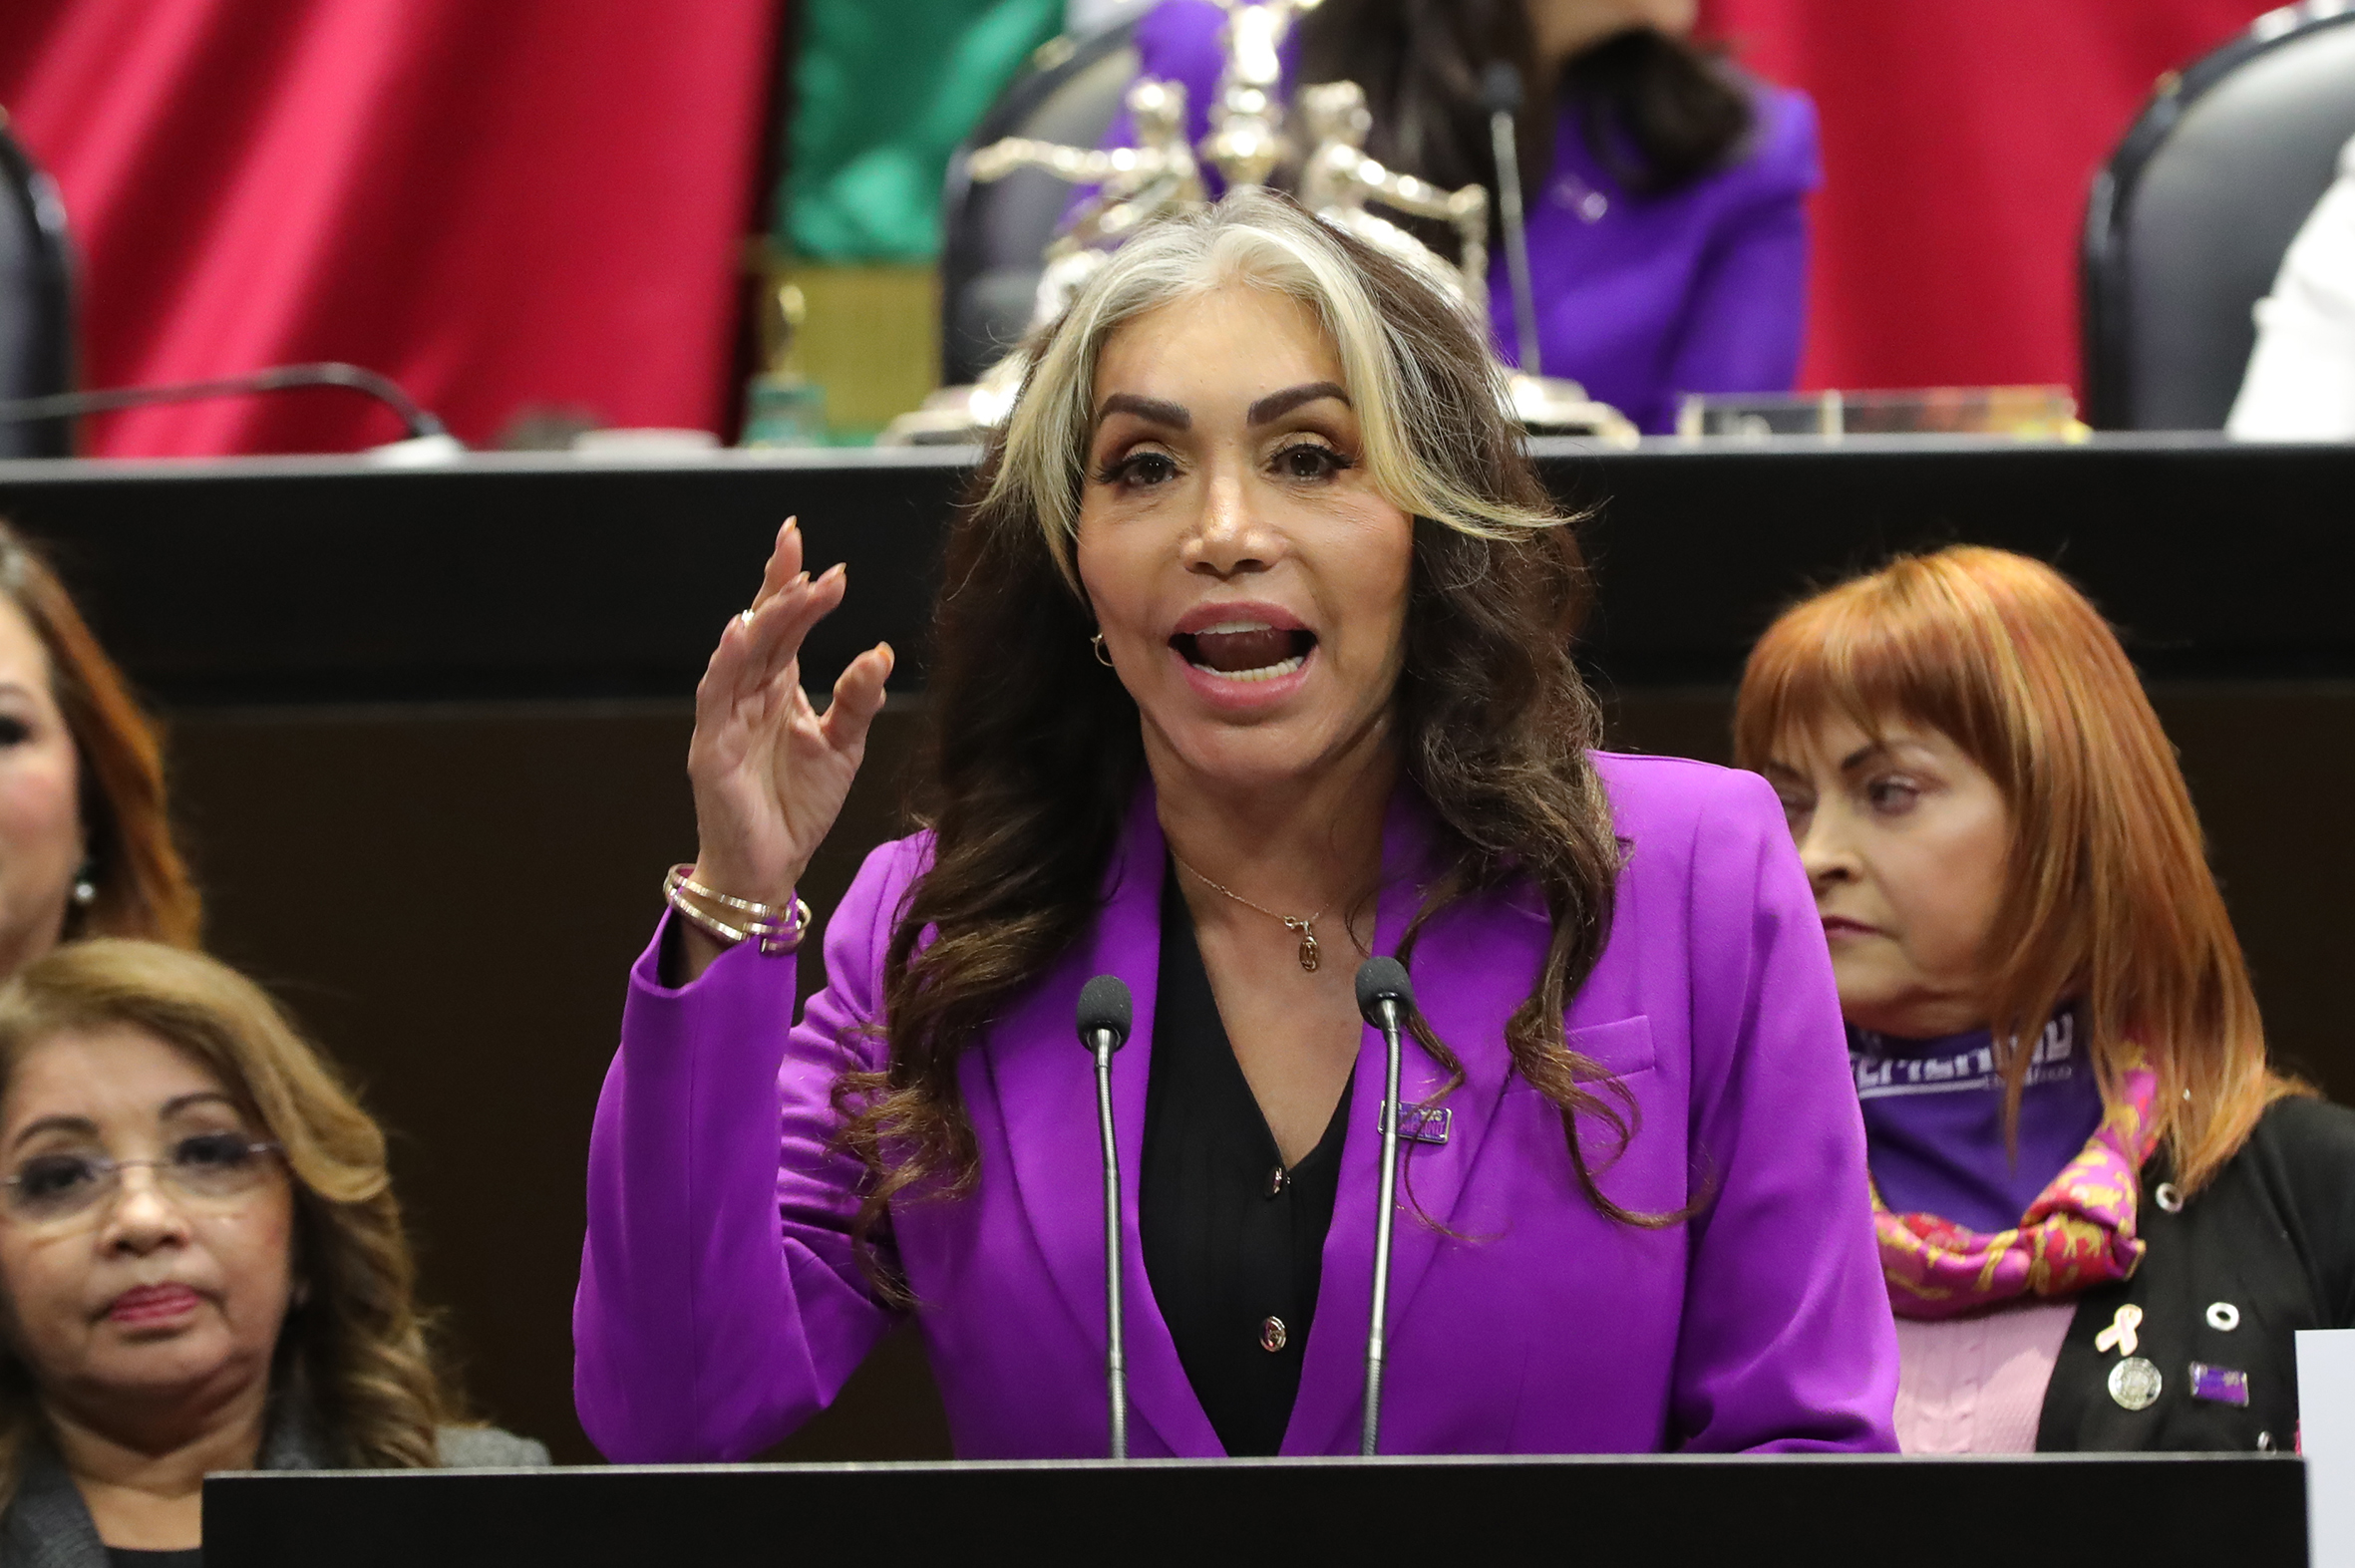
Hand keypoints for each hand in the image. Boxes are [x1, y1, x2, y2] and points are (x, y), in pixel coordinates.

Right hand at [685, 516, 892, 920]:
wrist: (772, 868)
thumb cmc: (799, 806)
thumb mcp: (843, 747)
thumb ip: (858, 700)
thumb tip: (881, 650)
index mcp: (777, 688)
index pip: (785, 627)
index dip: (796, 588)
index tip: (819, 553)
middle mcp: (748, 693)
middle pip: (762, 629)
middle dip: (782, 589)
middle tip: (806, 552)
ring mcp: (725, 717)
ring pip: (740, 654)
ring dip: (763, 617)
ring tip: (788, 586)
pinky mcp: (710, 746)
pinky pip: (715, 696)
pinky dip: (726, 662)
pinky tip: (740, 633)